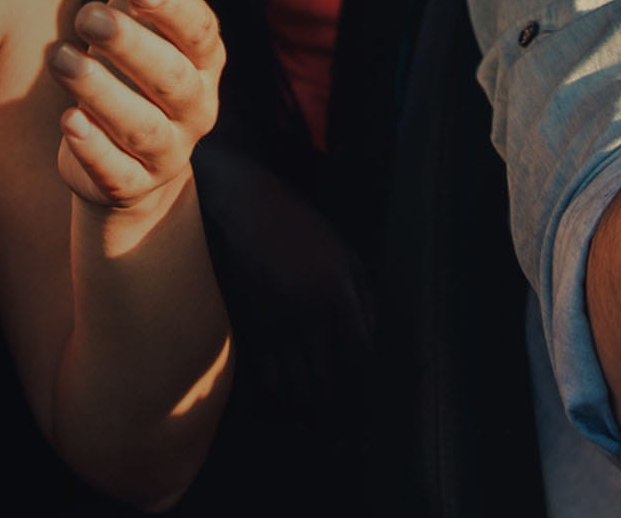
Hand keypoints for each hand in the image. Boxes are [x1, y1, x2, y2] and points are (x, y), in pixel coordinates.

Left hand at [51, 0, 225, 214]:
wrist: (127, 157)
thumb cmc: (136, 60)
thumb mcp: (144, 7)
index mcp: (203, 55)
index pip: (199, 30)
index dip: (173, 9)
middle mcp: (195, 103)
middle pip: (171, 78)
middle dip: (131, 47)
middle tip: (87, 15)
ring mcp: (168, 150)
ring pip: (143, 127)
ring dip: (103, 94)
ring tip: (62, 60)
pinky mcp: (131, 185)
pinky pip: (118, 173)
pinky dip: (94, 150)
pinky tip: (68, 123)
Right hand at [192, 137, 373, 413]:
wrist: (247, 208)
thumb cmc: (301, 227)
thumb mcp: (344, 251)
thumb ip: (364, 294)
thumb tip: (373, 336)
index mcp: (338, 288)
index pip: (360, 347)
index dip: (365, 373)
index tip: (365, 384)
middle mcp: (310, 308)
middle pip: (329, 371)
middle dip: (336, 397)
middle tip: (340, 411)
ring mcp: (279, 318)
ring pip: (298, 377)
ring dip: (309, 400)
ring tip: (315, 413)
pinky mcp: (253, 321)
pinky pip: (269, 370)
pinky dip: (279, 389)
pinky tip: (285, 395)